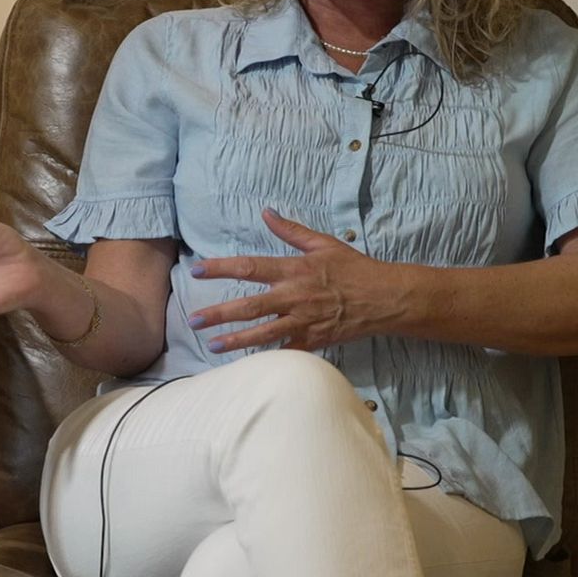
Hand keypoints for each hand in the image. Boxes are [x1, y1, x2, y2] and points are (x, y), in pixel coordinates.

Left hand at [187, 208, 393, 352]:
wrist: (383, 298)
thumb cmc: (353, 268)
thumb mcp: (322, 243)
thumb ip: (290, 229)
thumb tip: (266, 212)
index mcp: (293, 270)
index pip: (249, 268)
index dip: (221, 269)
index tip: (197, 271)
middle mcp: (293, 296)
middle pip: (249, 306)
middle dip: (219, 313)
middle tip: (194, 319)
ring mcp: (302, 321)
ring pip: (262, 333)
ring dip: (235, 340)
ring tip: (211, 345)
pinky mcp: (312, 340)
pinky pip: (285, 351)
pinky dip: (266, 357)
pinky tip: (247, 364)